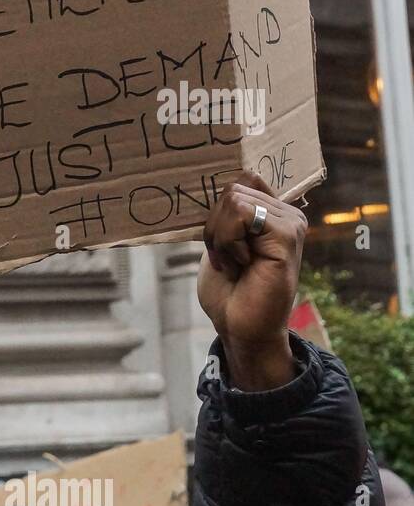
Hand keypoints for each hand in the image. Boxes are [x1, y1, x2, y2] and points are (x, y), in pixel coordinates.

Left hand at [197, 170, 304, 390]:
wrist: (239, 326)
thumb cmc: (228, 290)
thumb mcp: (219, 243)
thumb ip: (226, 214)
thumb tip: (223, 183)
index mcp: (272, 213)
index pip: (240, 179)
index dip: (217, 212)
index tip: (222, 245)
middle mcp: (286, 214)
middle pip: (232, 189)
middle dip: (215, 227)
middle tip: (228, 259)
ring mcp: (291, 223)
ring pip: (234, 200)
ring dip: (220, 237)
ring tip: (236, 264)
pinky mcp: (288, 235)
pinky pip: (242, 214)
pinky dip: (228, 242)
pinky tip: (242, 265)